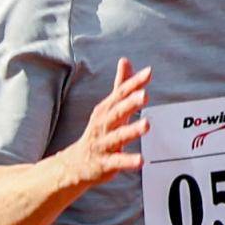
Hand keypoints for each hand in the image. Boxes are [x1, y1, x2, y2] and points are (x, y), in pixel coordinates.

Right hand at [66, 62, 153, 190]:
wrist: (75, 164)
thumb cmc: (98, 133)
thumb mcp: (108, 107)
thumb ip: (120, 86)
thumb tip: (125, 60)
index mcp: (106, 110)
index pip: (120, 93)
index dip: (134, 83)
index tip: (149, 72)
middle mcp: (103, 124)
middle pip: (117, 112)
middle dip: (130, 103)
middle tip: (145, 95)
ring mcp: (103, 144)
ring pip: (118, 136)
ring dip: (132, 130)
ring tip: (147, 125)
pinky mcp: (105, 163)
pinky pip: (117, 162)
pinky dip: (128, 161)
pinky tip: (141, 161)